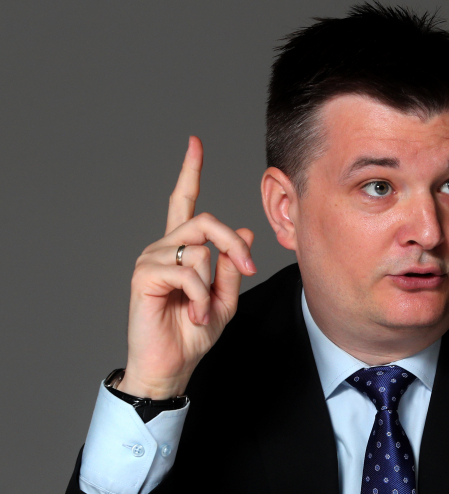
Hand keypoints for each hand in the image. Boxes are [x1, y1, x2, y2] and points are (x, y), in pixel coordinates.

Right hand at [119, 136, 256, 398]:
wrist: (171, 365)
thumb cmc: (194, 334)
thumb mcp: (225, 299)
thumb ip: (232, 267)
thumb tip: (246, 233)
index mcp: (180, 248)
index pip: (182, 202)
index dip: (189, 172)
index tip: (194, 144)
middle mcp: (162, 247)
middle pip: (206, 221)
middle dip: (233, 245)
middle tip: (246, 269)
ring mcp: (150, 259)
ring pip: (200, 249)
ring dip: (212, 285)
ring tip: (202, 311)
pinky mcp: (144, 275)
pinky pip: (187, 272)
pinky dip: (199, 297)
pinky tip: (192, 314)